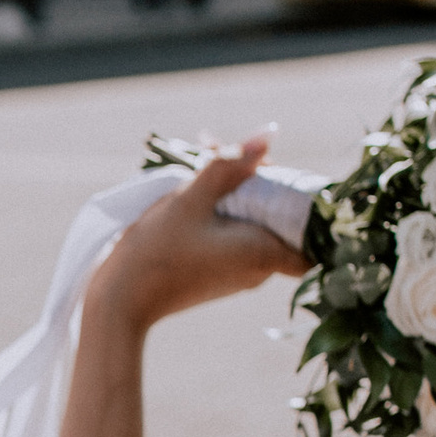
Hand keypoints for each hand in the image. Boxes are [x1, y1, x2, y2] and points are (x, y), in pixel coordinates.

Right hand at [91, 139, 305, 338]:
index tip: (285, 177)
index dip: (308, 203)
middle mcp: (260, 269)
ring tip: (207, 159)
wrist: (122, 302)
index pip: (314, 234)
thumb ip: (231, 165)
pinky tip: (198, 188)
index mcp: (264, 253)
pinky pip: (237, 236)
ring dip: (239, 193)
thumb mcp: (191, 199)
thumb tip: (269, 135)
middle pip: (282, 220)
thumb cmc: (156, 252)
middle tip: (230, 153)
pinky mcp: (221, 274)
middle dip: (262, 182)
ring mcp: (240, 274)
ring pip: (257, 224)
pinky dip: (226, 211)